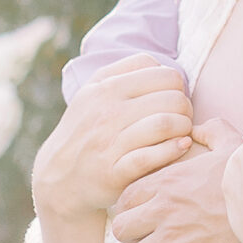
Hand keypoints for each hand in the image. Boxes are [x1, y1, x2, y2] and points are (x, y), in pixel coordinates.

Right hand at [31, 55, 191, 221]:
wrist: (57, 178)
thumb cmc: (85, 131)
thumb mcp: (93, 92)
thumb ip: (124, 71)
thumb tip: (159, 64)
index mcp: (106, 88)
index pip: (165, 74)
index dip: (177, 87)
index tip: (172, 101)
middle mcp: (107, 111)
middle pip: (172, 99)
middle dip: (185, 109)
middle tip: (182, 121)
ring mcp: (109, 142)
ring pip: (165, 124)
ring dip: (184, 129)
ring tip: (182, 135)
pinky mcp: (113, 172)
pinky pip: (152, 156)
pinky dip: (173, 150)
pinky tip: (181, 148)